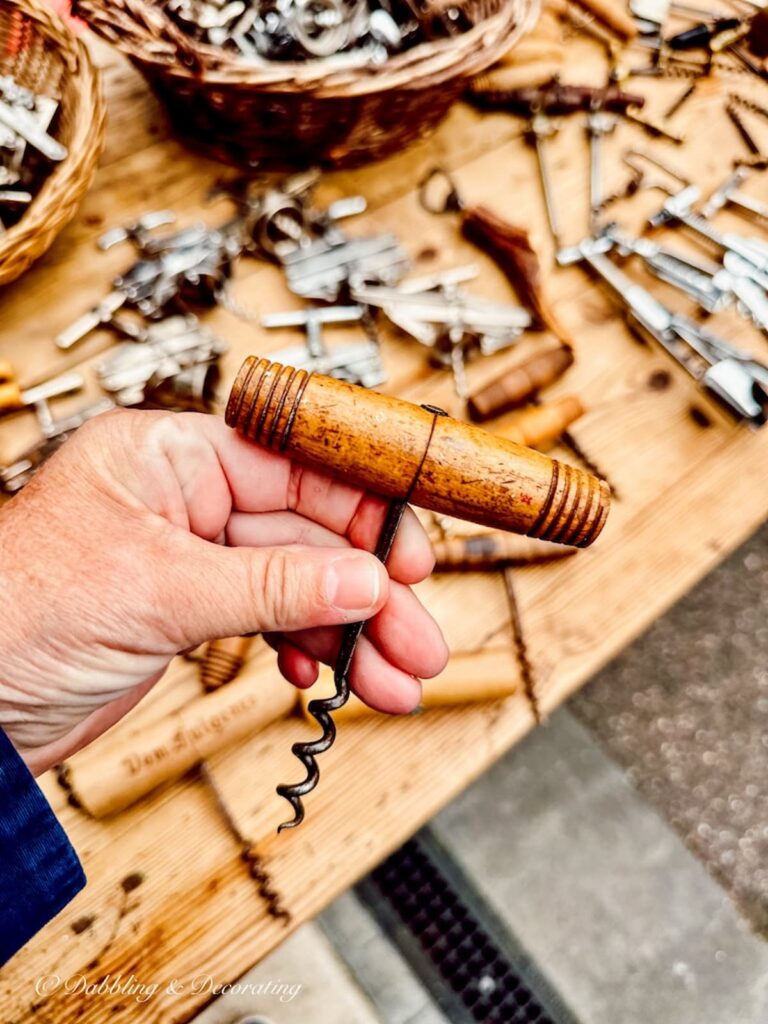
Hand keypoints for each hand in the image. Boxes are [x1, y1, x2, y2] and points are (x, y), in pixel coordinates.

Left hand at [0, 409, 446, 774]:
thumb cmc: (14, 617)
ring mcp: (191, 557)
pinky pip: (270, 621)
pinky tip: (324, 677)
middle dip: (367, 595)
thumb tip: (364, 581)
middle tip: (419, 642)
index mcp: (168, 456)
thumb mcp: (158, 591)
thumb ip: (271, 587)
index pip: (292, 464)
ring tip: (395, 681)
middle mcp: (185, 498)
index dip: (361, 509)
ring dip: (349, 635)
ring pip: (296, 587)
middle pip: (306, 536)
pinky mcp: (190, 612)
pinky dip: (304, 650)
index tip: (410, 555)